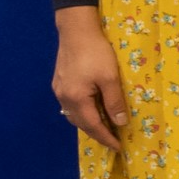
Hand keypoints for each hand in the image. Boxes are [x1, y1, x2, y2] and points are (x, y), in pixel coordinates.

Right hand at [51, 7, 126, 149]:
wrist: (76, 30)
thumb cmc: (96, 53)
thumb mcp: (110, 78)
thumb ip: (114, 102)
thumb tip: (120, 123)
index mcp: (76, 99)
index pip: (92, 126)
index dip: (106, 137)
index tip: (118, 147)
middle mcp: (64, 97)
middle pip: (81, 123)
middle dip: (97, 133)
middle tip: (113, 140)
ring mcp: (59, 89)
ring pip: (74, 115)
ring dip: (89, 123)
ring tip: (105, 128)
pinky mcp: (60, 82)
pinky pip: (71, 105)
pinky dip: (83, 112)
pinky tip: (92, 110)